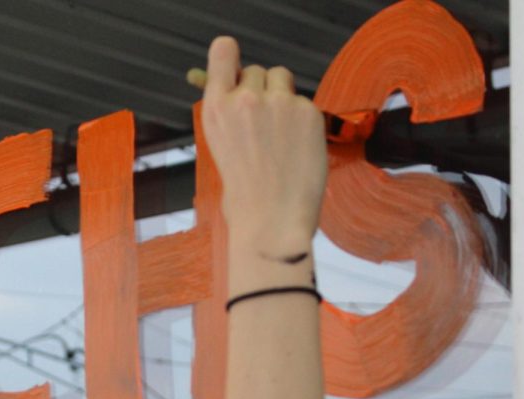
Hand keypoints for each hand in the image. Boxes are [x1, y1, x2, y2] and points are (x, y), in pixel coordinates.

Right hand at [199, 37, 326, 260]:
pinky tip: (297, 147)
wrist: (272, 221)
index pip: (223, 51)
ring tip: (281, 134)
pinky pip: (306, 102)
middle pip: (257, 70)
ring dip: (284, 97)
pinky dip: (304, 120)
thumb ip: (227, 111)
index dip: (231, 58)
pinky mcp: (308, 112)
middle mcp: (245, 99)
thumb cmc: (244, 194)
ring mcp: (279, 103)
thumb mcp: (220, 146)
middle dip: (262, 90)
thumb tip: (228, 82)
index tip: (236, 69)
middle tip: (264, 125)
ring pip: (283, 79)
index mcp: (216, 108)